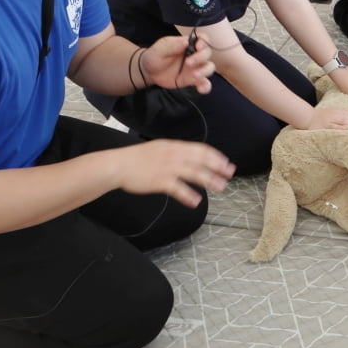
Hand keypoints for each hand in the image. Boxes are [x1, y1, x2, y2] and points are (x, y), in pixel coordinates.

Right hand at [117, 139, 233, 207]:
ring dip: (209, 181)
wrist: (118, 165)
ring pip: (194, 173)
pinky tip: (196, 201)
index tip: (226, 162)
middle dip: (218, 167)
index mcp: (174, 146)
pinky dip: (188, 195)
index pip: (200, 149)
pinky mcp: (159, 181)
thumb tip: (191, 157)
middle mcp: (173, 155)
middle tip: (229, 174)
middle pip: (201, 160)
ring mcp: (167, 168)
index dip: (215, 156)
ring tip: (221, 188)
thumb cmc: (137, 158)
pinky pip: (178, 188)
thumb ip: (176, 151)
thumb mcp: (160, 148)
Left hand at [141, 35, 215, 92]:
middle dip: (201, 57)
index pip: (202, 39)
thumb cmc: (155, 56)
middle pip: (207, 53)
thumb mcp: (160, 48)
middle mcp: (194, 55)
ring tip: (195, 75)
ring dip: (205, 71)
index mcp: (188, 44)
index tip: (198, 46)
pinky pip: (205, 83)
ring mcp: (195, 68)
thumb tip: (186, 41)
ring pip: (209, 67)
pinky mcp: (193, 80)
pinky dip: (206, 87)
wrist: (149, 72)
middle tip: (188, 63)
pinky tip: (200, 89)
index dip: (203, 42)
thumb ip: (173, 45)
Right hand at [304, 106, 347, 130]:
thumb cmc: (321, 117)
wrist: (307, 117)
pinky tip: (347, 131)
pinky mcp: (326, 125)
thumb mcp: (332, 114)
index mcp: (338, 111)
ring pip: (344, 121)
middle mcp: (336, 114)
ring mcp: (331, 119)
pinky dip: (342, 129)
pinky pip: (335, 126)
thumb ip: (341, 116)